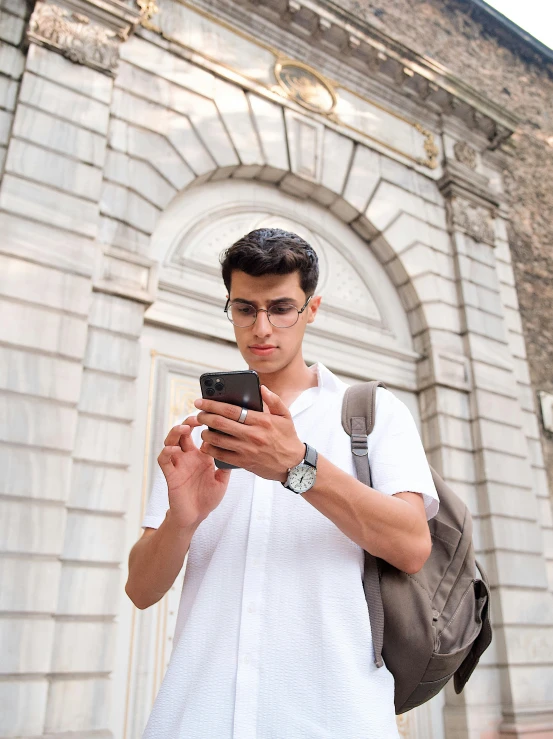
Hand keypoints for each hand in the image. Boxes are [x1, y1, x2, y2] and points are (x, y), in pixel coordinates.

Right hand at [157, 423, 230, 528]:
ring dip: (175, 432)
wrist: (195, 516)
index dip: (204, 425)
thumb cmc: (208, 498)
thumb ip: (226, 465)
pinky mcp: (170, 474)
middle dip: (188, 422)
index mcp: (202, 456)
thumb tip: (236, 450)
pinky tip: (174, 450)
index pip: (200, 434)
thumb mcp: (222, 480)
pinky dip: (166, 452)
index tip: (213, 418)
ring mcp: (178, 464)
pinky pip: (164, 460)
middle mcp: (188, 456)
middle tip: (196, 418)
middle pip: (183, 433)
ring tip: (184, 428)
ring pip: (171, 441)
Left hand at [190, 386, 304, 481]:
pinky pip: (221, 455)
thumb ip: (274, 400)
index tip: (201, 402)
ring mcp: (247, 449)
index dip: (212, 404)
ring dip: (205, 433)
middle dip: (204, 417)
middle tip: (198, 414)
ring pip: (218, 440)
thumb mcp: (286, 416)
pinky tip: (206, 445)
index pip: (231, 410)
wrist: (294, 465)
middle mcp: (252, 434)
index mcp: (261, 420)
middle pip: (220, 423)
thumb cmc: (288, 438)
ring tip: (202, 429)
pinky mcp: (244, 462)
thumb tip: (261, 388)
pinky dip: (210, 449)